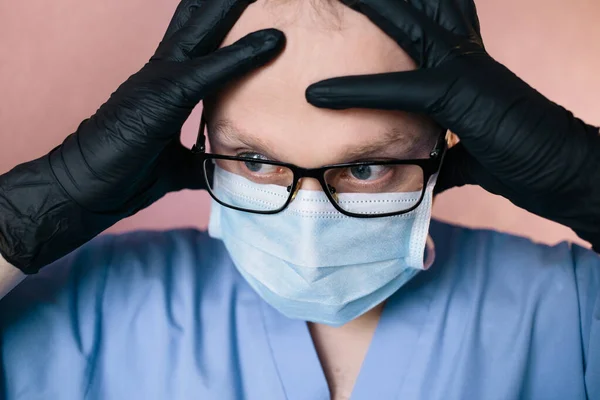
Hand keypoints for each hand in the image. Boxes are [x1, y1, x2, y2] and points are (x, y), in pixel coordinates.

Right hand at [0, 0, 284, 272]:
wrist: (86, 189)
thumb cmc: (125, 174)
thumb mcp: (177, 165)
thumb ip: (203, 159)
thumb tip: (228, 166)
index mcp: (166, 83)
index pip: (198, 40)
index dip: (220, 19)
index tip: (247, 4)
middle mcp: (163, 70)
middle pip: (199, 23)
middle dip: (225, 4)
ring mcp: (161, 78)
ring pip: (203, 31)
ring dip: (231, 9)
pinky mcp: (166, 94)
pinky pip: (212, 69)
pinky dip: (242, 55)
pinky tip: (272, 41)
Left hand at [306, 0, 599, 248]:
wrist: (567, 173)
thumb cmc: (524, 159)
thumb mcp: (470, 155)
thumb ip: (441, 156)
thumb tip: (420, 173)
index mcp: (465, 63)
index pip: (425, 20)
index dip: (395, 7)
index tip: (363, 1)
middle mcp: (464, 55)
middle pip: (412, 9)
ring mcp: (465, 70)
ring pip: (406, 28)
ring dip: (366, 12)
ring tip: (331, 1)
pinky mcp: (462, 97)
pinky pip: (402, 89)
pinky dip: (359, 91)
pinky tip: (319, 93)